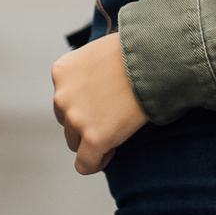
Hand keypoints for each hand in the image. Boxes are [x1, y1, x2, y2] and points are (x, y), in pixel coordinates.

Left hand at [52, 33, 147, 174]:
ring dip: (91, 139)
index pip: (64, 98)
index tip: (103, 103)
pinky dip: (96, 162)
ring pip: (75, 142)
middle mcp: (61, 95)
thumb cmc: (137, 50)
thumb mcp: (100, 51)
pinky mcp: (93, 138)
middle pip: (67, 120)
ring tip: (115, 130)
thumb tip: (98, 86)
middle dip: (86, 121)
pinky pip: (85, 164)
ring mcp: (76, 119)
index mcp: (62, 71)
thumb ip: (89, 70)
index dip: (84, 103)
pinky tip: (110, 153)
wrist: (153, 59)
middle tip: (112, 116)